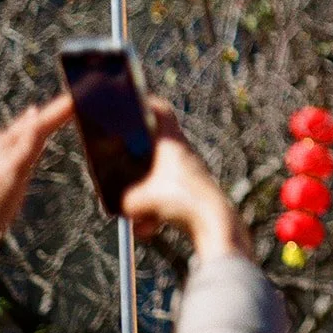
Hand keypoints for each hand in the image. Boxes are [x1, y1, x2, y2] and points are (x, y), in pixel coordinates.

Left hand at [0, 96, 73, 252]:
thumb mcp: (13, 169)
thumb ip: (27, 141)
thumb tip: (36, 112)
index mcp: (4, 143)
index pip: (39, 121)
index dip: (59, 109)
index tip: (78, 97)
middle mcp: (3, 146)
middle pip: (35, 123)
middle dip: (55, 111)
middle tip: (76, 99)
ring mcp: (6, 157)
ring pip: (32, 133)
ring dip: (48, 121)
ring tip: (64, 111)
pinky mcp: (10, 169)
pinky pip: (30, 145)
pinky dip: (41, 136)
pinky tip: (42, 136)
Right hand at [120, 100, 250, 261]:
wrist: (214, 223)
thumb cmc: (180, 202)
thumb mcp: (138, 200)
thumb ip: (121, 199)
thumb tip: (120, 204)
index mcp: (172, 142)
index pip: (160, 111)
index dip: (144, 104)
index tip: (130, 103)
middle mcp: (183, 153)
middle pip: (153, 149)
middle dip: (134, 165)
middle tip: (118, 170)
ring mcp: (188, 172)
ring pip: (158, 179)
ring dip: (145, 200)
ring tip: (141, 219)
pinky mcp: (193, 192)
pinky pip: (168, 200)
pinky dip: (156, 214)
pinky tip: (151, 230)